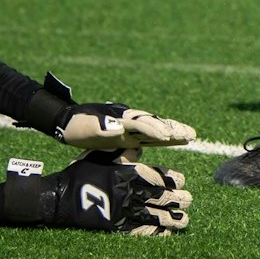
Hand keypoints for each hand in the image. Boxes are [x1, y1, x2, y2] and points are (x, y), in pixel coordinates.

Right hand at [12, 150, 190, 234]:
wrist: (60, 196)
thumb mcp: (103, 156)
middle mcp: (130, 192)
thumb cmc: (82, 172)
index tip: (182, 181)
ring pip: (155, 215)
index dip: (172, 179)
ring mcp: (124, 211)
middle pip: (161, 196)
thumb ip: (123, 153)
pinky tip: (167, 233)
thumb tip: (140, 146)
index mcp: (128, 173)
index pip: (157, 176)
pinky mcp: (117, 226)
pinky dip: (156, 232)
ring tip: (186, 220)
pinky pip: (141, 230)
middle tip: (189, 200)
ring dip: (173, 218)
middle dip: (178, 199)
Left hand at [55, 102, 197, 149]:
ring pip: (155, 128)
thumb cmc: (76, 125)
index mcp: (120, 118)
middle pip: (154, 123)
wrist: (69, 122)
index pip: (140, 123)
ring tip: (190, 136)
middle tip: (190, 134)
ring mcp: (131, 127)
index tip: (167, 136)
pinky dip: (163, 137)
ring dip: (172, 132)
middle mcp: (129, 120)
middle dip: (172, 128)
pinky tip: (174, 139)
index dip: (153, 129)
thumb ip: (102, 128)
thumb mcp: (86, 128)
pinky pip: (149, 136)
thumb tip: (119, 128)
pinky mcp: (129, 134)